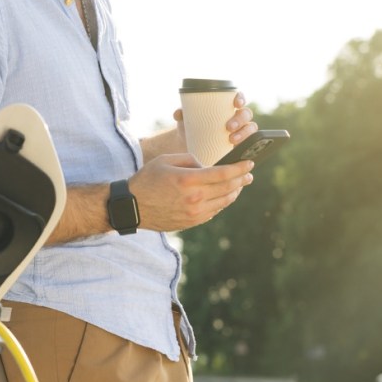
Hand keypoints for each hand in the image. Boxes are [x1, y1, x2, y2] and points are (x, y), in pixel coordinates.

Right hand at [129, 152, 253, 232]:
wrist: (132, 207)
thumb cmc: (147, 180)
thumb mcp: (165, 160)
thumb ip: (189, 159)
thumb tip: (206, 166)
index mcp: (188, 180)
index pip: (223, 174)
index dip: (239, 168)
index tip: (249, 163)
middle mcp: (194, 198)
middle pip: (228, 188)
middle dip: (242, 179)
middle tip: (249, 174)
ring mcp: (194, 212)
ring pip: (224, 202)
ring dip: (235, 192)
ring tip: (240, 185)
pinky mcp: (191, 222)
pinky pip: (214, 212)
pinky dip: (222, 203)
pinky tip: (223, 196)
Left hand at [171, 91, 258, 154]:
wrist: (190, 142)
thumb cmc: (191, 124)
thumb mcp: (186, 119)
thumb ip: (181, 113)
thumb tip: (178, 113)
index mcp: (227, 106)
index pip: (238, 98)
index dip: (241, 98)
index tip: (236, 103)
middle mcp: (237, 116)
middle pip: (246, 114)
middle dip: (240, 120)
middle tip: (228, 127)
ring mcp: (240, 130)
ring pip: (250, 128)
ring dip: (244, 133)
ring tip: (232, 140)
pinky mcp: (240, 144)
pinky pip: (250, 144)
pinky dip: (248, 146)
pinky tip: (240, 150)